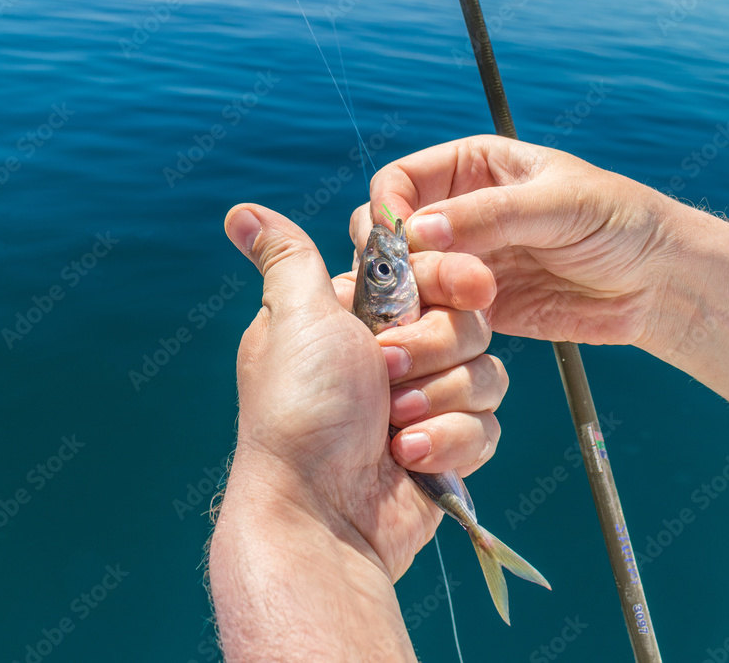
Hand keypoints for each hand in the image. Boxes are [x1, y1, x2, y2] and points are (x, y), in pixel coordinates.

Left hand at [210, 203, 503, 659]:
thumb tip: (241, 211)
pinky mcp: (445, 446)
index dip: (448, 280)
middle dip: (433, 352)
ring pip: (486, 374)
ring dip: (440, 402)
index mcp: (356, 315)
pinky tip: (406, 460)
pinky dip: (450, 443)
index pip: (431, 273)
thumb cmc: (300, 410)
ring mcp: (421, 401)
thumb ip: (289, 258)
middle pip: (468, 321)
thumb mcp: (294, 319)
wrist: (319, 516)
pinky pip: (486, 426)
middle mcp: (390, 353)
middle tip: (385, 375)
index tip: (454, 291)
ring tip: (390, 428)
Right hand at [353, 135, 676, 349]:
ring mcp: (459, 261)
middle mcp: (456, 212)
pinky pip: (428, 313)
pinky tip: (447, 328)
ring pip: (402, 277)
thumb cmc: (619, 222)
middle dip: (392, 257)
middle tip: (414, 283)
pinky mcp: (468, 305)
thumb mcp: (558, 205)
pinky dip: (425, 322)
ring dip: (411, 294)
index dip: (388, 208)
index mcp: (471, 167)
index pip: (399, 180)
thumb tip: (417, 231)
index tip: (396, 242)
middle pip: (387, 231)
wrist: (656, 284)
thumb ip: (487, 215)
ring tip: (451, 306)